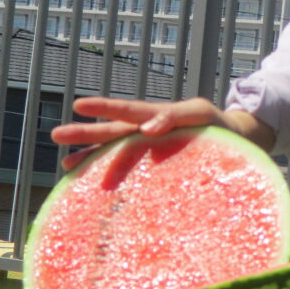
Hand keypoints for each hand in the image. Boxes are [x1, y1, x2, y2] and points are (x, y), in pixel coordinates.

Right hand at [51, 96, 275, 170]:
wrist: (233, 138)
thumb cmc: (220, 127)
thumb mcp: (203, 115)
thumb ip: (178, 117)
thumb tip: (149, 129)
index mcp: (164, 116)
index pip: (134, 112)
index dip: (110, 110)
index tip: (87, 107)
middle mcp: (151, 129)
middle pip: (116, 129)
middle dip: (88, 133)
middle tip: (56, 135)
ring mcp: (149, 145)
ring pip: (116, 148)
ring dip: (92, 155)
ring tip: (66, 164)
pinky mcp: (152, 160)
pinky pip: (126, 164)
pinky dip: (106, 170)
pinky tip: (86, 180)